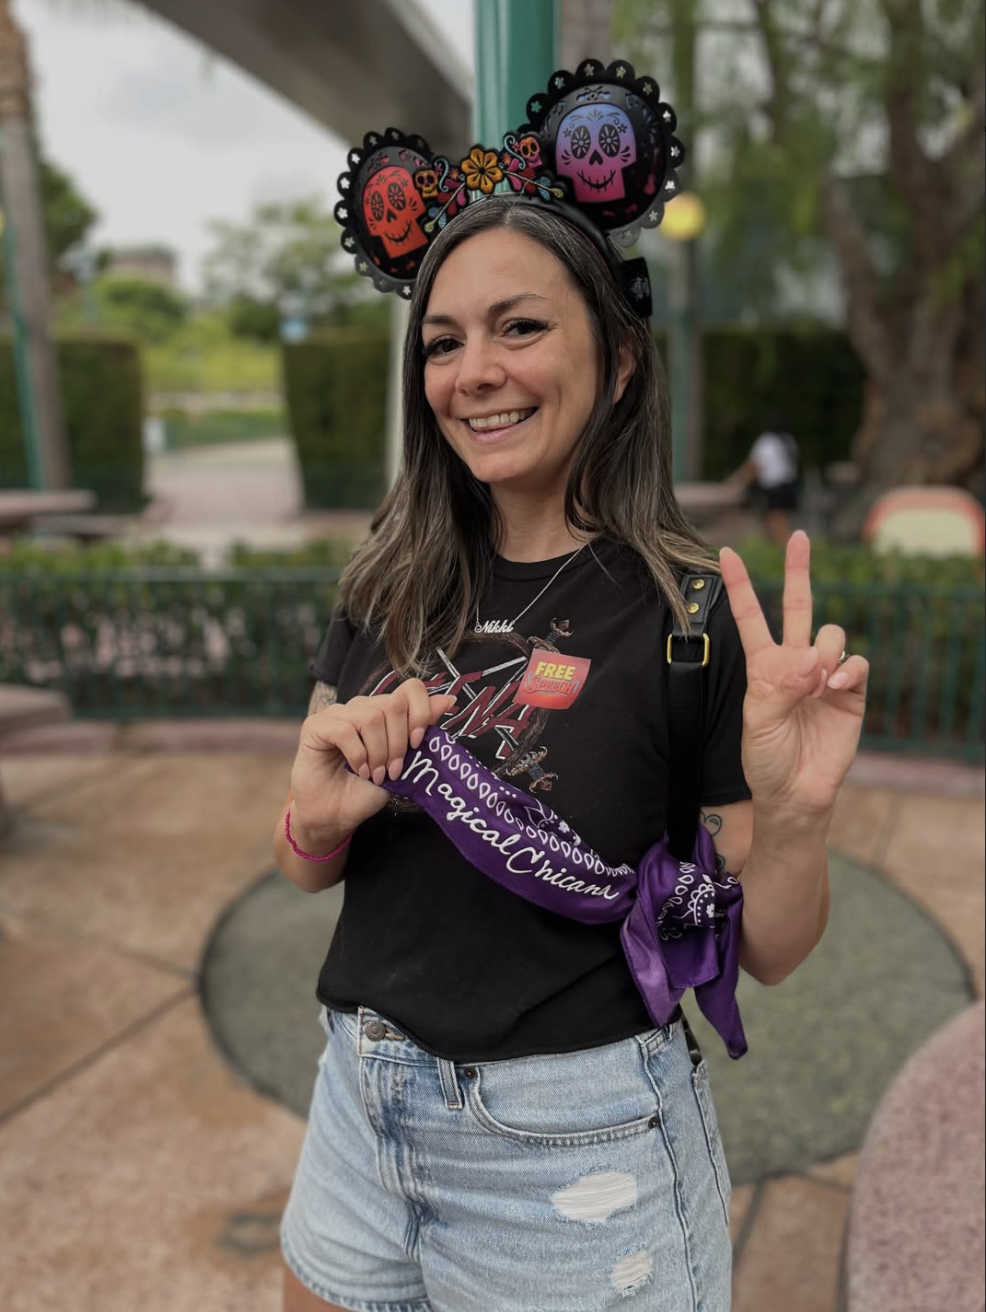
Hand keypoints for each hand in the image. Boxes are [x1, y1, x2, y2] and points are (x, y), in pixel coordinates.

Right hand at [289, 679, 455, 841]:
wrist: (335, 815)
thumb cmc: (367, 790)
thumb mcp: (403, 762)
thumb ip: (419, 731)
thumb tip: (448, 700)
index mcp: (385, 711)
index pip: (411, 688)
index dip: (421, 712)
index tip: (417, 742)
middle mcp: (362, 706)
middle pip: (393, 704)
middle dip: (399, 743)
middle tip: (393, 771)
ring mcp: (338, 713)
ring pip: (371, 717)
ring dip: (379, 753)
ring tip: (375, 774)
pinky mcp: (316, 725)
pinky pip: (345, 729)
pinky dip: (357, 754)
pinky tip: (359, 770)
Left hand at [720, 531, 868, 818]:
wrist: (795, 792)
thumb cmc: (766, 758)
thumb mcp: (759, 722)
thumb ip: (780, 688)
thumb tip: (810, 659)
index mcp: (763, 666)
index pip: (750, 617)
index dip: (740, 586)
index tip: (725, 554)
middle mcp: (795, 662)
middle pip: (799, 607)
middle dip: (799, 571)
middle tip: (798, 537)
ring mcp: (825, 674)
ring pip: (830, 633)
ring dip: (823, 651)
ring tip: (814, 684)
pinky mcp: (851, 691)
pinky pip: (856, 662)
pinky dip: (847, 668)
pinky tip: (834, 686)